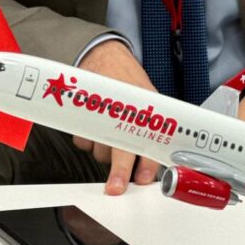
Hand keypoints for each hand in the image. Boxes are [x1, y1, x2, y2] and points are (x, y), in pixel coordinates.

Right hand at [75, 40, 160, 194]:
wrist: (104, 56)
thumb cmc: (129, 80)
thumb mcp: (148, 97)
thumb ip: (154, 126)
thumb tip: (163, 154)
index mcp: (140, 111)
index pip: (145, 142)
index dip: (146, 164)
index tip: (144, 179)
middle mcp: (119, 115)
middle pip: (119, 151)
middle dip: (119, 172)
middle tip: (116, 188)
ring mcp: (98, 117)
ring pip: (100, 153)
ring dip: (106, 153)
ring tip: (110, 133)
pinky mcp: (81, 119)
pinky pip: (84, 143)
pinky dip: (91, 142)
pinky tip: (97, 127)